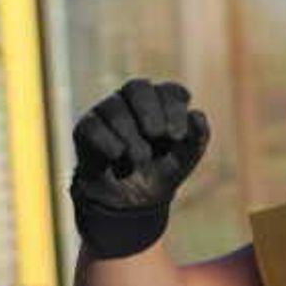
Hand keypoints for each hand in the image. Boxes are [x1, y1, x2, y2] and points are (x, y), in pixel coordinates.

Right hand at [71, 79, 209, 256]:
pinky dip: (109, 143)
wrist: (134, 199)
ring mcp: (108, 110)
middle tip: (157, 134)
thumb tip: (198, 115)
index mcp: (163, 102)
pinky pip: (93, 126)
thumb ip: (197, 136)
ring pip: (115, 109)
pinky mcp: (87, 127)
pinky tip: (118, 156)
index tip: (177, 136)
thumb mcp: (186, 156)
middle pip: (137, 87)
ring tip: (141, 158)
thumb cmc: (164, 168)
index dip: (174, 109)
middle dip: (149, 110)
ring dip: (131, 136)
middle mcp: (134, 100)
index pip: (170, 91)